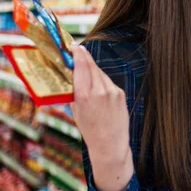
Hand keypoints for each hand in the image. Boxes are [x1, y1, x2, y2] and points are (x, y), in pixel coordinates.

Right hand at [71, 45, 133, 190]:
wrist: (110, 144)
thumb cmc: (89, 130)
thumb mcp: (76, 112)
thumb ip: (73, 93)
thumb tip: (69, 76)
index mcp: (84, 95)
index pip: (81, 67)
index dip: (77, 54)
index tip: (73, 45)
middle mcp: (100, 91)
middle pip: (91, 66)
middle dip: (84, 56)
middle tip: (77, 49)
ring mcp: (112, 91)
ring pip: (100, 73)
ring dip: (92, 69)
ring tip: (84, 68)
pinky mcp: (120, 93)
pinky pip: (108, 81)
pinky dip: (101, 80)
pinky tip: (97, 85)